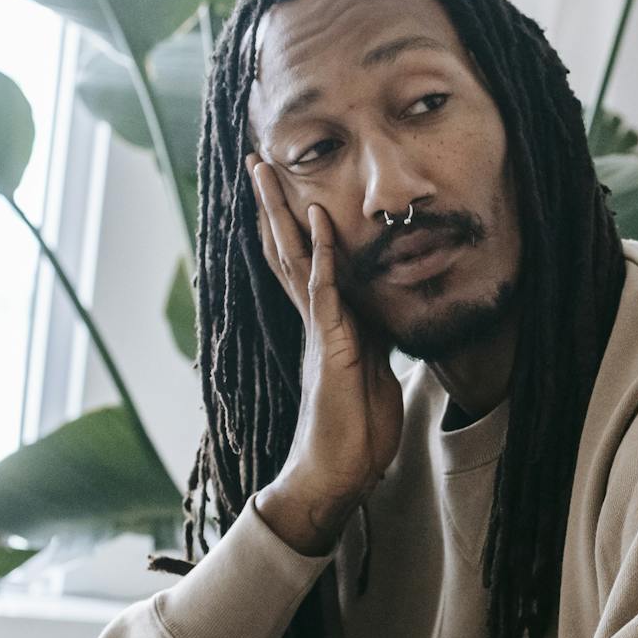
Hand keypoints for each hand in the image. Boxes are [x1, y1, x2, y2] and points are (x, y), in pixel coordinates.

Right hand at [246, 154, 404, 555]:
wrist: (338, 476)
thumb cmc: (355, 434)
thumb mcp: (373, 374)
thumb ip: (372, 341)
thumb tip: (381, 320)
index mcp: (327, 326)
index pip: (305, 264)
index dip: (293, 226)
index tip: (283, 187)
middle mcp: (316, 323)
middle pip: (287, 252)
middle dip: (272, 207)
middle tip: (256, 161)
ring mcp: (320, 333)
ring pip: (295, 262)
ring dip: (283, 216)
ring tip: (268, 174)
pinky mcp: (333, 349)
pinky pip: (326, 295)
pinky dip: (324, 256)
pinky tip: (318, 223)